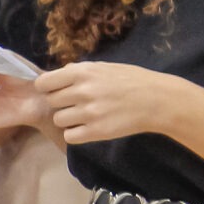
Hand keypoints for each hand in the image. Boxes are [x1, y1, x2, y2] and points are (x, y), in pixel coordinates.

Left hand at [37, 62, 194, 143]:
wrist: (159, 100)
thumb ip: (81, 70)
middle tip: (79, 103)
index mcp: (82, 72)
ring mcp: (89, 113)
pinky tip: (89, 127)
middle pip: (51, 102)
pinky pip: (69, 136)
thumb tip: (60, 74)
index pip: (44, 83)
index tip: (59, 91)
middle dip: (63, 103)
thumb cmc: (134, 80)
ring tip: (87, 116)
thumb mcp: (106, 67)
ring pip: (59, 120)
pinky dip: (77, 133)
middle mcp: (82, 92)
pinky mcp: (96, 132)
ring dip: (69, 119)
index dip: (49, 88)